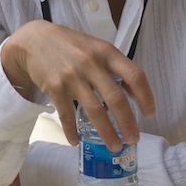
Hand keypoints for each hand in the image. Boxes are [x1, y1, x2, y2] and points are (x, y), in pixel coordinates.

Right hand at [1, 21, 155, 150]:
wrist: (35, 40)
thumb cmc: (71, 45)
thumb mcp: (97, 48)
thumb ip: (116, 67)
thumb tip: (136, 93)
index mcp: (106, 52)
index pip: (134, 75)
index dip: (146, 97)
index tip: (150, 114)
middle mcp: (91, 63)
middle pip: (116, 99)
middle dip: (128, 123)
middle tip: (133, 139)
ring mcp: (72, 76)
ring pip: (95, 111)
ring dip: (107, 132)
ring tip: (114, 146)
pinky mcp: (55, 87)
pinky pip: (67, 115)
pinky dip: (71, 131)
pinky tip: (75, 141)